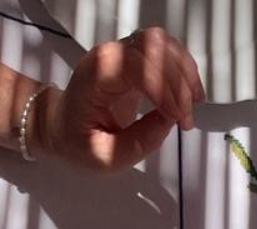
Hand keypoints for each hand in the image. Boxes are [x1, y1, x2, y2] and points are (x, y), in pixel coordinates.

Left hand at [37, 27, 203, 173]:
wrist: (63, 127)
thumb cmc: (78, 143)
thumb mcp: (105, 157)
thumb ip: (140, 141)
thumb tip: (171, 120)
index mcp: (95, 77)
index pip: (134, 65)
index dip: (162, 88)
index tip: (177, 120)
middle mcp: (109, 56)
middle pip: (152, 47)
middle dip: (178, 84)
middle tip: (186, 121)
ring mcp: (122, 54)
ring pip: (162, 44)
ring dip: (185, 72)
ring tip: (194, 105)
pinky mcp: (135, 60)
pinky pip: (165, 51)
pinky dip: (184, 70)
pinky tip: (190, 95)